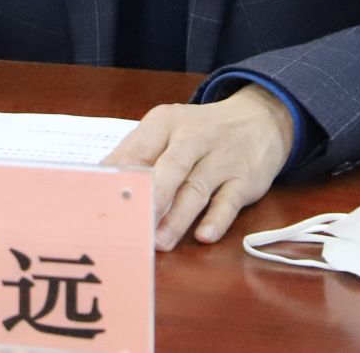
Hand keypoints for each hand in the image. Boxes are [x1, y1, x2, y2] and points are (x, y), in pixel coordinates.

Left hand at [102, 85, 292, 249]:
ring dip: (177, 218)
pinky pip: (230, 201)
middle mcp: (195, 137)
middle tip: (132, 224)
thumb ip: (137, 155)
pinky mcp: (245, 179)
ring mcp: (222, 158)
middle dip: (151, 197)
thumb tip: (99, 185)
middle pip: (171, 168)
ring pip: (197, 189)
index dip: (120, 179)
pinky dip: (217, 219)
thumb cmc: (201, 133)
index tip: (101, 204)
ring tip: (159, 242)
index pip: (139, 150)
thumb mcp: (169, 131)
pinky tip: (204, 235)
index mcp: (166, 123)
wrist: (260, 118)